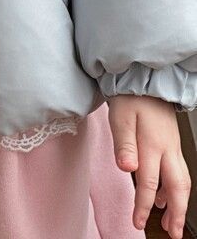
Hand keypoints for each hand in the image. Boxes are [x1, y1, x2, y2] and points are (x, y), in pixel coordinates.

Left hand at [108, 94, 191, 237]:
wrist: (144, 77)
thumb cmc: (130, 96)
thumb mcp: (120, 117)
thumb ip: (124, 144)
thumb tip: (127, 169)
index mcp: (153, 145)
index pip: (148, 183)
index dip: (143, 206)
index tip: (138, 222)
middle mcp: (167, 149)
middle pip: (176, 187)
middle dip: (176, 213)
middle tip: (173, 233)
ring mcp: (171, 146)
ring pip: (180, 180)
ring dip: (177, 202)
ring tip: (171, 221)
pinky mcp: (171, 142)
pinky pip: (177, 170)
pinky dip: (173, 186)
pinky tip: (163, 194)